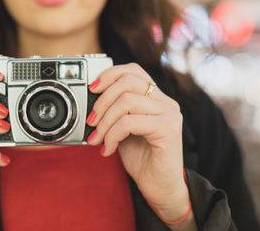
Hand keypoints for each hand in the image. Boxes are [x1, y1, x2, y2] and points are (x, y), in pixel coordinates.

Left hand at [86, 62, 190, 222]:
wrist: (159, 188)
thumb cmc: (141, 158)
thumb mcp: (122, 129)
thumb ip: (114, 112)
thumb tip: (90, 102)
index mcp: (155, 97)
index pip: (133, 70)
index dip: (109, 74)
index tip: (92, 88)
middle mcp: (166, 102)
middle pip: (128, 82)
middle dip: (102, 101)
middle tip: (91, 122)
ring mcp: (169, 114)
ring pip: (127, 101)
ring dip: (104, 122)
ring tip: (97, 139)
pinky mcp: (168, 129)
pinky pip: (129, 122)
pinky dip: (112, 135)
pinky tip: (109, 149)